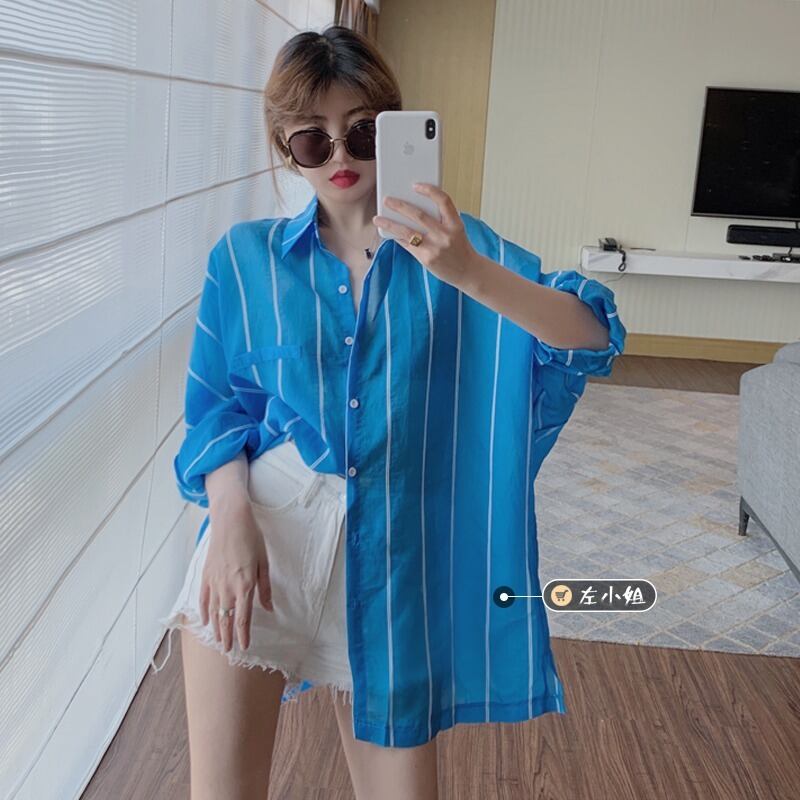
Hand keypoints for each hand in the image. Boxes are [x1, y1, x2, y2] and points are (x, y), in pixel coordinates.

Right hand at [200, 501, 273, 652]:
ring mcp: (214, 582)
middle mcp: (228, 587)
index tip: (244, 647)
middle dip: (227, 637)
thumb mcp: (264, 563)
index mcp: (245, 585)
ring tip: (218, 641)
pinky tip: (204, 621)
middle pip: (226, 619)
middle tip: (228, 652)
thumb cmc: (252, 539)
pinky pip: (203, 599)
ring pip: (214, 612)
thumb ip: (265, 588)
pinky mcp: (206, 575)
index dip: (243, 635)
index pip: (243, 618)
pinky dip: (204, 611)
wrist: (231, 521)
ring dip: (216, 628)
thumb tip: (268, 608)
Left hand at [373, 183, 480, 287]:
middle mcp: (445, 235)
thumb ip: (440, 221)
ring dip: (390, 223)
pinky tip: (389, 233)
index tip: (416, 186)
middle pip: (419, 215)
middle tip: (388, 200)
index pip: (444, 201)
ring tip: (378, 219)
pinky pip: (407, 245)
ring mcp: (435, 247)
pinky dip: (397, 238)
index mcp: (455, 224)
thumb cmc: (460, 249)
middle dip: (400, 206)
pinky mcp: (426, 258)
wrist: (468, 272)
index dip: (430, 190)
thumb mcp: (456, 231)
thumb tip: (412, 210)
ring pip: (407, 231)